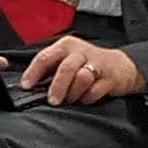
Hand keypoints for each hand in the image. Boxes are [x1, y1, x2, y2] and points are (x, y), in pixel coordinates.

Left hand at [20, 38, 146, 106]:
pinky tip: (84, 98)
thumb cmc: (87, 63)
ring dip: (73, 93)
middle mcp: (80, 52)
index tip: (26, 86)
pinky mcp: (110, 77)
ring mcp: (97, 63)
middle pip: (65, 68)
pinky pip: (95, 90)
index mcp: (65, 46)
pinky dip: (87, 98)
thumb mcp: (66, 59)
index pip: (45, 57)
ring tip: (70, 99)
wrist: (122, 66)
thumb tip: (30, 85)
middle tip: (52, 101)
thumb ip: (50, 69)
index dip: (33, 73)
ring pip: (82, 78)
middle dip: (57, 87)